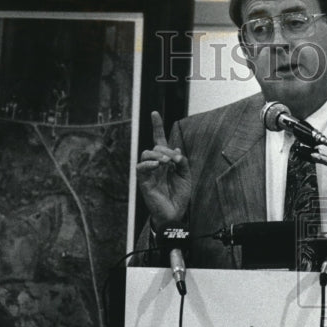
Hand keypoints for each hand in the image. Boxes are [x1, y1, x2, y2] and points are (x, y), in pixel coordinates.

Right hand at [136, 111, 191, 227]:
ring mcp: (149, 172)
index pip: (159, 141)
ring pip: (146, 153)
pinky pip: (141, 167)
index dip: (157, 126)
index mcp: (166, 161)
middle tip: (175, 161)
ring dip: (158, 155)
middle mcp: (156, 165)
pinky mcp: (144, 181)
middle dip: (165, 150)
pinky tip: (157, 166)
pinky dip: (149, 163)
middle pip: (155, 146)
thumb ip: (182, 162)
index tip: (154, 113)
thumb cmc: (179, 196)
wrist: (175, 214)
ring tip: (167, 163)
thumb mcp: (186, 176)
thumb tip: (175, 149)